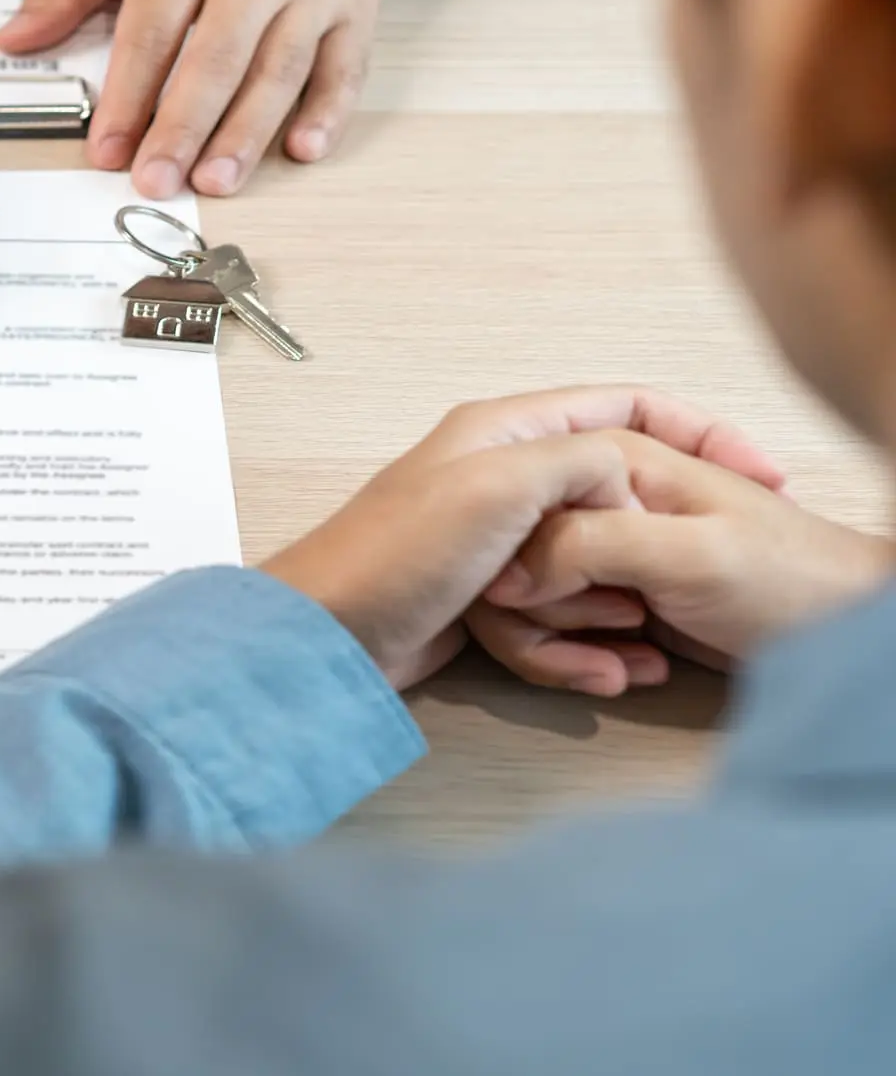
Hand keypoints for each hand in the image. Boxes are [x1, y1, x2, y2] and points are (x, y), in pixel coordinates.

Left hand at [0, 0, 414, 197]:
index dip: (127, 98)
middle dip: (184, 127)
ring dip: (247, 132)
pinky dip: (328, 111)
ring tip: (216, 181)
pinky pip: (344, 67)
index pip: (151, 33)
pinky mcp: (355, 7)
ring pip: (279, 69)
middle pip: (215, 58)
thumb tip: (11, 39)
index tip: (106, 152)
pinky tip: (302, 150)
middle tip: (157, 181)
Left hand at [263, 387, 789, 690]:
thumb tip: (630, 476)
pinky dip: (577, 649)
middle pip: (614, 501)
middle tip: (659, 596)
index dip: (696, 433)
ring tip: (626, 651)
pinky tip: (597, 677)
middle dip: (644, 555)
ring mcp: (495, 543)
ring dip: (611, 616)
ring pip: (592, 570)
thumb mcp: (499, 485)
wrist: (327, 639)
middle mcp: (502, 477)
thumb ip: (578, 461)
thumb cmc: (395, 554)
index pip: (624, 406)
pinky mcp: (487, 599)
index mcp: (505, 430)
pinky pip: (556, 620)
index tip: (757, 477)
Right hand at [474, 432, 890, 690]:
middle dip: (540, 608)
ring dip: (559, 642)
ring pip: (521, 598)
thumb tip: (505, 575)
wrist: (840, 636)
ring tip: (620, 663)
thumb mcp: (689, 555)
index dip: (516, 548)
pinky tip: (625, 671)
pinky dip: (577, 659)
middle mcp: (596, 501)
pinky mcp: (607, 601)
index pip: (514, 492)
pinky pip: (551, 631)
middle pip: (508, 551)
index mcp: (612, 461)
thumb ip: (590, 545)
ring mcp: (600, 554)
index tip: (538, 591)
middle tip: (613, 624)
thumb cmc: (789, 581)